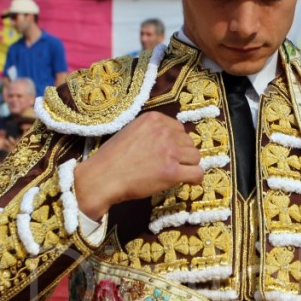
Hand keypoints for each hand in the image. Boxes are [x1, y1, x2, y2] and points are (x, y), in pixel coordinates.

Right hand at [74, 111, 202, 219]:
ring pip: (195, 157)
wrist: (102, 177)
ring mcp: (170, 152)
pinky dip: (195, 178)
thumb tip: (172, 140)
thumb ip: (151, 132)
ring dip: (188, 166)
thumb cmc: (112, 158)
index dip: (176, 142)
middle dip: (182, 154)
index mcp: (153, 119)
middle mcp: (164, 132)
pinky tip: (189, 181)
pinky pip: (197, 173)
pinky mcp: (172, 172)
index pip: (180, 129)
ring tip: (176, 173)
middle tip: (169, 165)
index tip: (168, 152)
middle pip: (189, 142)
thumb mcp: (131, 131)